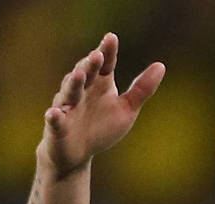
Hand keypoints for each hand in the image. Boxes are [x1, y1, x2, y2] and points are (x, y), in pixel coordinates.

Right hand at [41, 33, 163, 176]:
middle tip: (97, 55)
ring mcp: (67, 107)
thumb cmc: (101, 127)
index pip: (104, 65)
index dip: (107, 52)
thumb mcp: (126, 109)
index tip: (112, 37)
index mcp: (99, 84)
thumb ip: (142, 89)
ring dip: (73, 84)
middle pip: (85, 75)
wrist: (76, 154)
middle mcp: (81, 91)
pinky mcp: (57, 127)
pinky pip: (55, 121)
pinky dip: (54, 117)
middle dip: (90, 65)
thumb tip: (161, 65)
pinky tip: (54, 113)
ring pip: (69, 93)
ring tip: (79, 74)